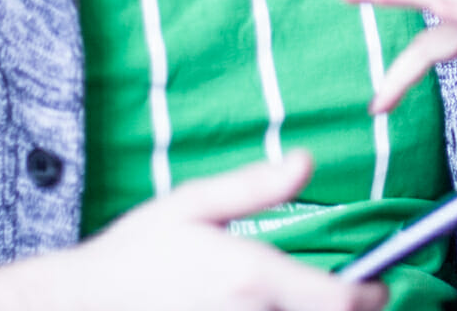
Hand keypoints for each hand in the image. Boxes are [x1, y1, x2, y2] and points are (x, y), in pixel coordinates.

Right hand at [58, 152, 387, 310]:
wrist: (79, 303)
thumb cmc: (134, 254)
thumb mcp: (190, 205)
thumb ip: (254, 187)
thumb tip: (306, 161)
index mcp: (252, 276)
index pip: (342, 301)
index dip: (371, 296)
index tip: (377, 286)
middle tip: (345, 297)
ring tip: (300, 303)